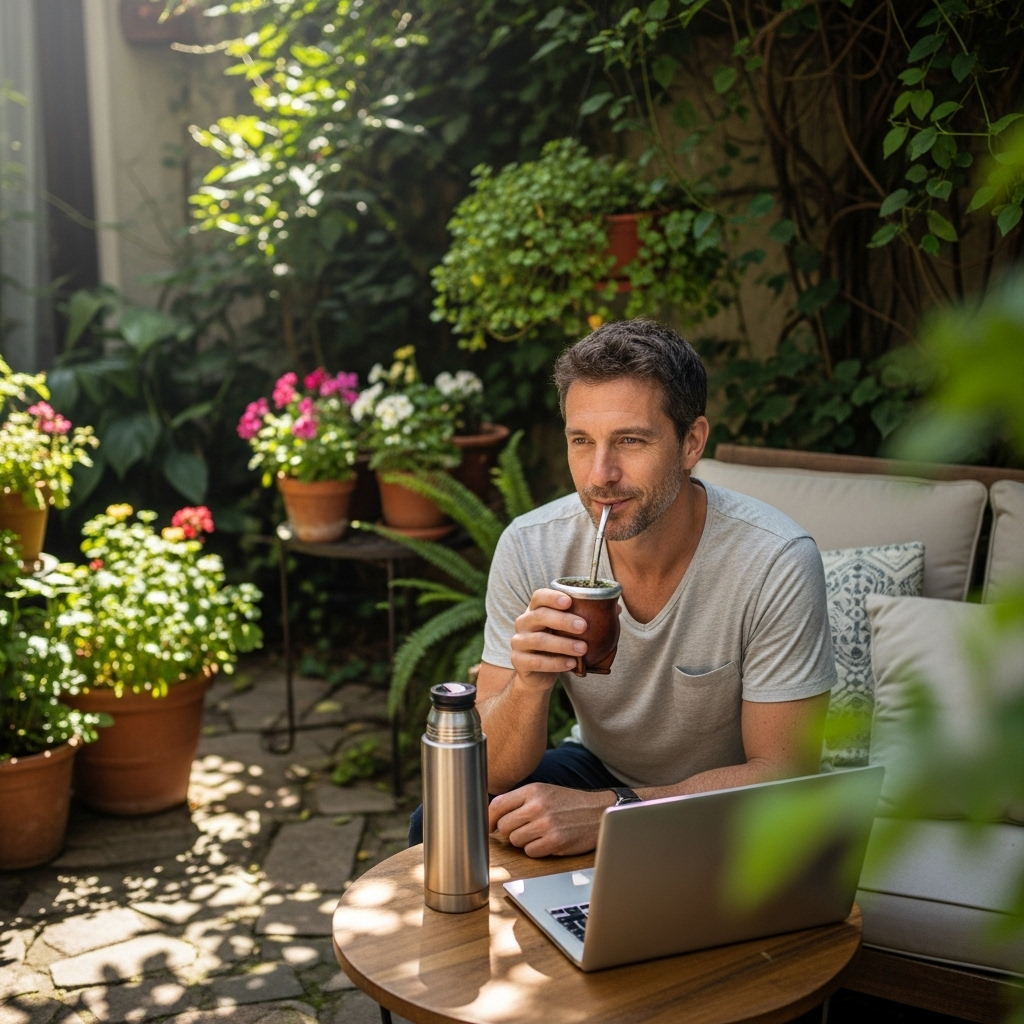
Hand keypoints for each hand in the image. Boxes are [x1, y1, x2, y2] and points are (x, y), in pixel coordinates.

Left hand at [489, 783, 613, 856]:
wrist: (597, 812)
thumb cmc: (568, 803)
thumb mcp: (544, 791)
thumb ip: (519, 801)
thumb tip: (491, 817)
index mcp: (532, 790)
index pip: (497, 804)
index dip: (489, 819)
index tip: (488, 827)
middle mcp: (537, 805)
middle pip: (504, 826)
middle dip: (510, 832)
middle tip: (524, 829)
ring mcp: (546, 824)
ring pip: (515, 841)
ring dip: (523, 841)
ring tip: (538, 834)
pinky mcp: (555, 841)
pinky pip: (530, 852)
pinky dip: (536, 850)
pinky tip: (547, 842)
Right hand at [510, 588, 589, 690]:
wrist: (538, 673)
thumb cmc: (556, 644)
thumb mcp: (568, 629)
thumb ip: (587, 617)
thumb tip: (616, 608)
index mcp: (535, 609)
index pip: (539, 597)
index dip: (553, 597)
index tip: (570, 601)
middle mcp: (524, 622)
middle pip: (539, 616)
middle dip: (563, 620)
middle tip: (584, 626)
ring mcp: (519, 641)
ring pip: (539, 640)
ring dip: (563, 644)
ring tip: (582, 649)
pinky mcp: (519, 661)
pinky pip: (537, 661)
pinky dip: (556, 663)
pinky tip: (572, 664)